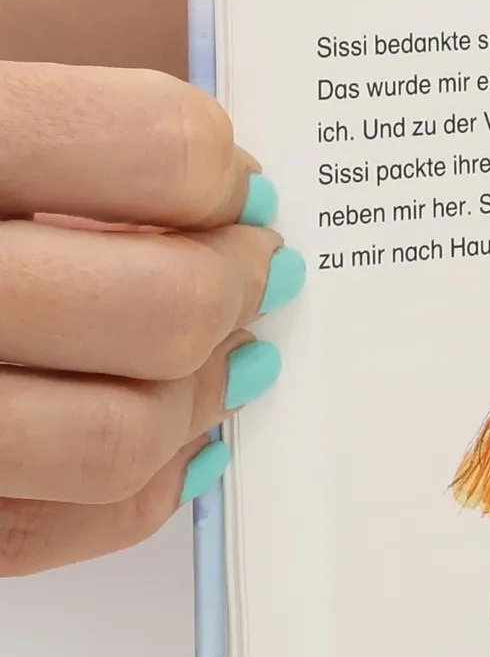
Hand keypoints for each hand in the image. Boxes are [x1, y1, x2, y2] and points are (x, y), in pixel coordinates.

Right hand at [0, 62, 297, 574]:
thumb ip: (76, 131)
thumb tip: (235, 181)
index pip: (156, 147)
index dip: (219, 173)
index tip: (232, 188)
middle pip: (165, 307)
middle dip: (234, 294)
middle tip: (250, 279)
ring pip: (126, 435)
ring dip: (194, 400)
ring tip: (204, 360)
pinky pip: (71, 525)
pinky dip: (138, 484)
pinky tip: (152, 434)